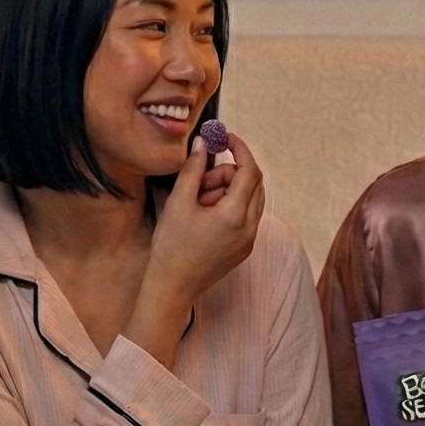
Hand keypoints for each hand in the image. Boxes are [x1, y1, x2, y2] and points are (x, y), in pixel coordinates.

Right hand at [126, 131, 264, 364]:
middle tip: (201, 180)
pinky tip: (205, 214)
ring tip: (199, 201)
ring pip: (251, 200)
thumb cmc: (171, 247)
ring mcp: (249, 241)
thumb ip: (193, 169)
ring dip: (229, 190)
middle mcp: (249, 229)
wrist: (172, 287)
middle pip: (253, 184)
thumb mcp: (179, 202)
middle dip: (229, 173)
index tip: (226, 138)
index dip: (240, 149)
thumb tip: (203, 143)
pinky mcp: (244, 249)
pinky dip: (231, 206)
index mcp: (234, 215)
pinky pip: (246, 217)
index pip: (249, 171)